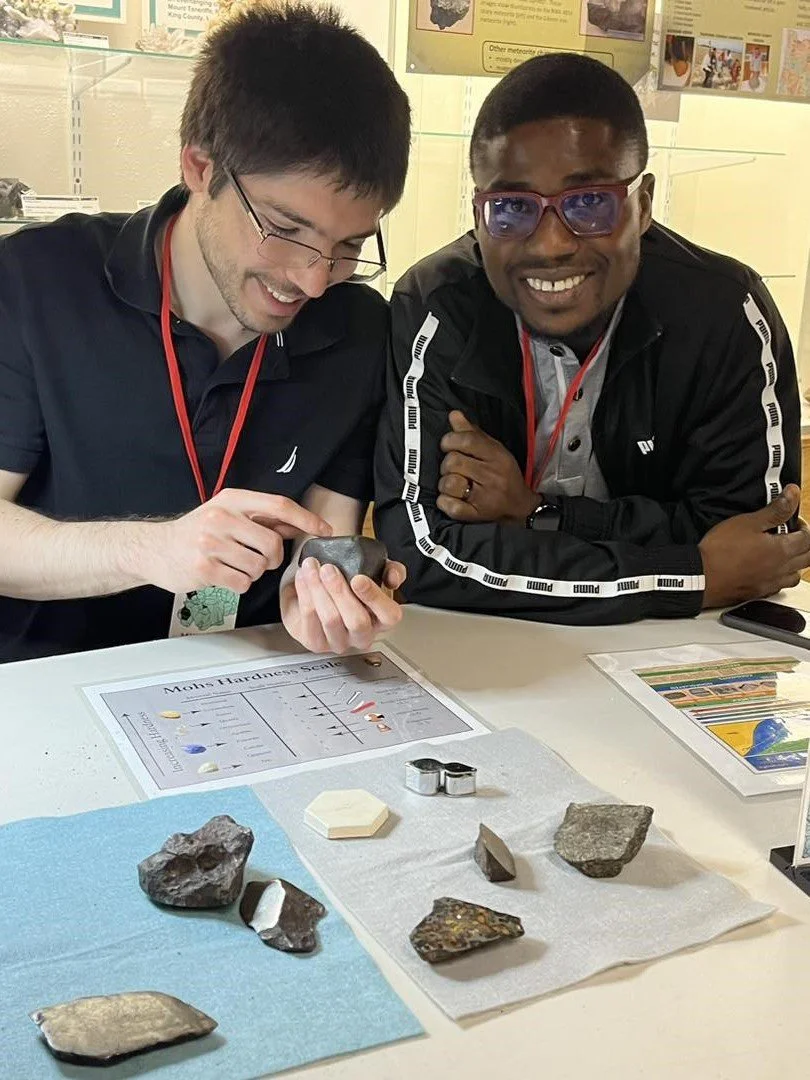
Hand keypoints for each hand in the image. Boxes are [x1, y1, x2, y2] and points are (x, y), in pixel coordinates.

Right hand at [139, 488, 331, 594]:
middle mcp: (221, 517)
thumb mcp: (228, 514)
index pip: (279, 505)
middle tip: (260, 558)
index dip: (306, 519)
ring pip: (258, 567)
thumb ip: (263, 519)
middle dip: (273, 557)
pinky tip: (224, 574)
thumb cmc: (197, 531)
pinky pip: (242, 583)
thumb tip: (300, 524)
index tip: (325, 530)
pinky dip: (240, 584)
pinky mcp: (203, 568)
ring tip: (234, 564)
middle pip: (273, 543)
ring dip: (254, 572)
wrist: (156, 548)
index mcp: (232, 499)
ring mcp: (210, 543)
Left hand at [281, 557, 405, 653]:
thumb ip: (389, 570)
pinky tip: (303, 577)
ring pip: (331, 619)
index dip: (375, 598)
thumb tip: (393, 577)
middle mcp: (362, 635)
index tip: (358, 578)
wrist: (318, 591)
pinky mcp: (315, 642)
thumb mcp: (373, 572)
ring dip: (318, 588)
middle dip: (340, 591)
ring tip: (312, 568)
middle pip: (357, 621)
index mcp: (382, 620)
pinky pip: (309, 618)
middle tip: (328, 569)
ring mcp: (338, 642)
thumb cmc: (348, 585)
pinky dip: (305, 593)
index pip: (389, 616)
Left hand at [438, 410, 537, 524]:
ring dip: (445, 483)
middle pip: (453, 461)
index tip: (447, 444)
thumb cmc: (504, 475)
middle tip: (453, 468)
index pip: (467, 440)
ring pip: (449, 483)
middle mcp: (492, 475)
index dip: (450, 440)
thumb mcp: (493, 450)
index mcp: (497, 456)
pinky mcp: (477, 514)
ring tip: (455, 484)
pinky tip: (451, 498)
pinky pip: (451, 506)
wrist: (520, 506)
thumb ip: (472, 432)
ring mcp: (485, 497)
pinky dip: (445, 502)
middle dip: (446, 464)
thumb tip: (454, 415)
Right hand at [699, 485, 809, 608]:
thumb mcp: (748, 522)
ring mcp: (770, 583)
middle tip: (793, 535)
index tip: (793, 521)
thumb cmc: (721, 550)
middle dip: (805, 545)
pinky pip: (779, 587)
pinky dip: (780, 578)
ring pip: (796, 576)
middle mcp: (781, 569)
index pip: (808, 539)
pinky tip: (769, 572)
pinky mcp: (758, 593)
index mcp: (782, 550)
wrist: (701, 577)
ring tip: (783, 554)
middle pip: (808, 558)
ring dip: (796, 564)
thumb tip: (793, 494)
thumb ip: (775, 510)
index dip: (804, 527)